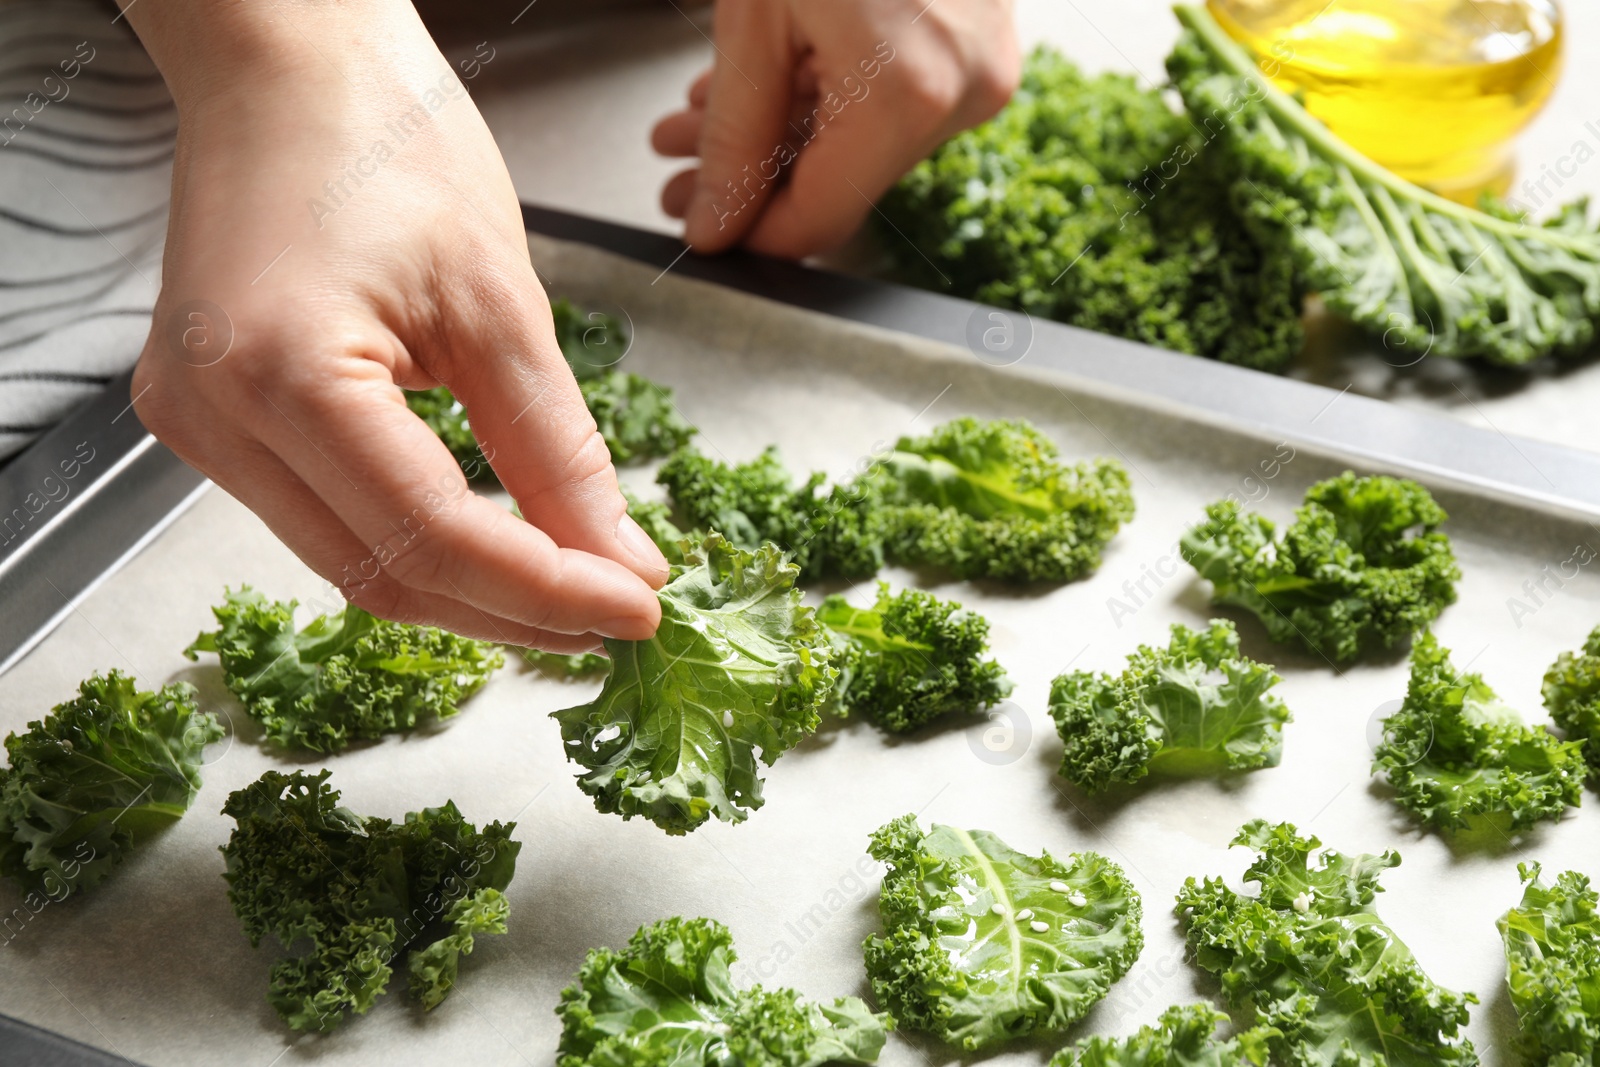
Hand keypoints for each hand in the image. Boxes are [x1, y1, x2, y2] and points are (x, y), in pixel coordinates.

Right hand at [123, 0, 666, 648]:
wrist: (287, 67)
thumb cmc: (386, 141)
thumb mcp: (502, 302)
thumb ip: (557, 451)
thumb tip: (616, 562)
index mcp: (283, 376)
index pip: (436, 537)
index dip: (549, 592)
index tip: (637, 611)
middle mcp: (214, 417)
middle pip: (384, 573)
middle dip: (512, 610)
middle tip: (613, 616)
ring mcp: (197, 423)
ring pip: (351, 561)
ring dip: (466, 590)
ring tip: (567, 595)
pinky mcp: (206, 417)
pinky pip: (322, 518)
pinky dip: (412, 543)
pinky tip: (489, 548)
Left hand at [651, 0, 1019, 258]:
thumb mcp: (754, 18)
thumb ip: (733, 134)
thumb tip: (716, 223)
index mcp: (908, 95)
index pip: (820, 218)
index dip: (750, 235)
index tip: (701, 228)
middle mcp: (963, 92)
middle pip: (840, 181)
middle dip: (749, 177)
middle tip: (680, 173)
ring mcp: (980, 68)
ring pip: (860, 142)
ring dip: (777, 136)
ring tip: (698, 122)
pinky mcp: (980, 43)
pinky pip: (891, 100)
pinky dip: (824, 99)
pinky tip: (762, 87)